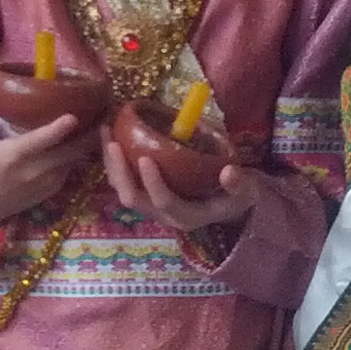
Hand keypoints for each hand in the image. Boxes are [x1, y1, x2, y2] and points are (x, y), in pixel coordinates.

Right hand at [0, 67, 99, 226]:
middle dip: (90, 133)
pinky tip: (87, 137)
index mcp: (13, 155)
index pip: (40, 141)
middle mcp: (34, 170)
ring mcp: (46, 183)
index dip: (58, 130)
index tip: (74, 115)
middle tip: (105, 108)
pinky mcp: (52, 190)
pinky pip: (71, 168)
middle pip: (70, 151)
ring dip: (88, 142)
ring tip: (102, 119)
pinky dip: (78, 154)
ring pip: (75, 160)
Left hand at [100, 139, 264, 230]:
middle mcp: (163, 215)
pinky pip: (121, 180)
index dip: (154, 184)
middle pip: (133, 199)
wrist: (225, 205)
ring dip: (110, 164)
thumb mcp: (245, 192)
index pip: (165, 203)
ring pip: (122, 189)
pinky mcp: (143, 194)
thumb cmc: (234, 196)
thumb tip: (229, 172)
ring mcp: (150, 206)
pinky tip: (108, 135)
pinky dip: (112, 160)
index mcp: (187, 216)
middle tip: (114, 144)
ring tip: (105, 133)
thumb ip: (239, 184)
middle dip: (121, 173)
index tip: (145, 158)